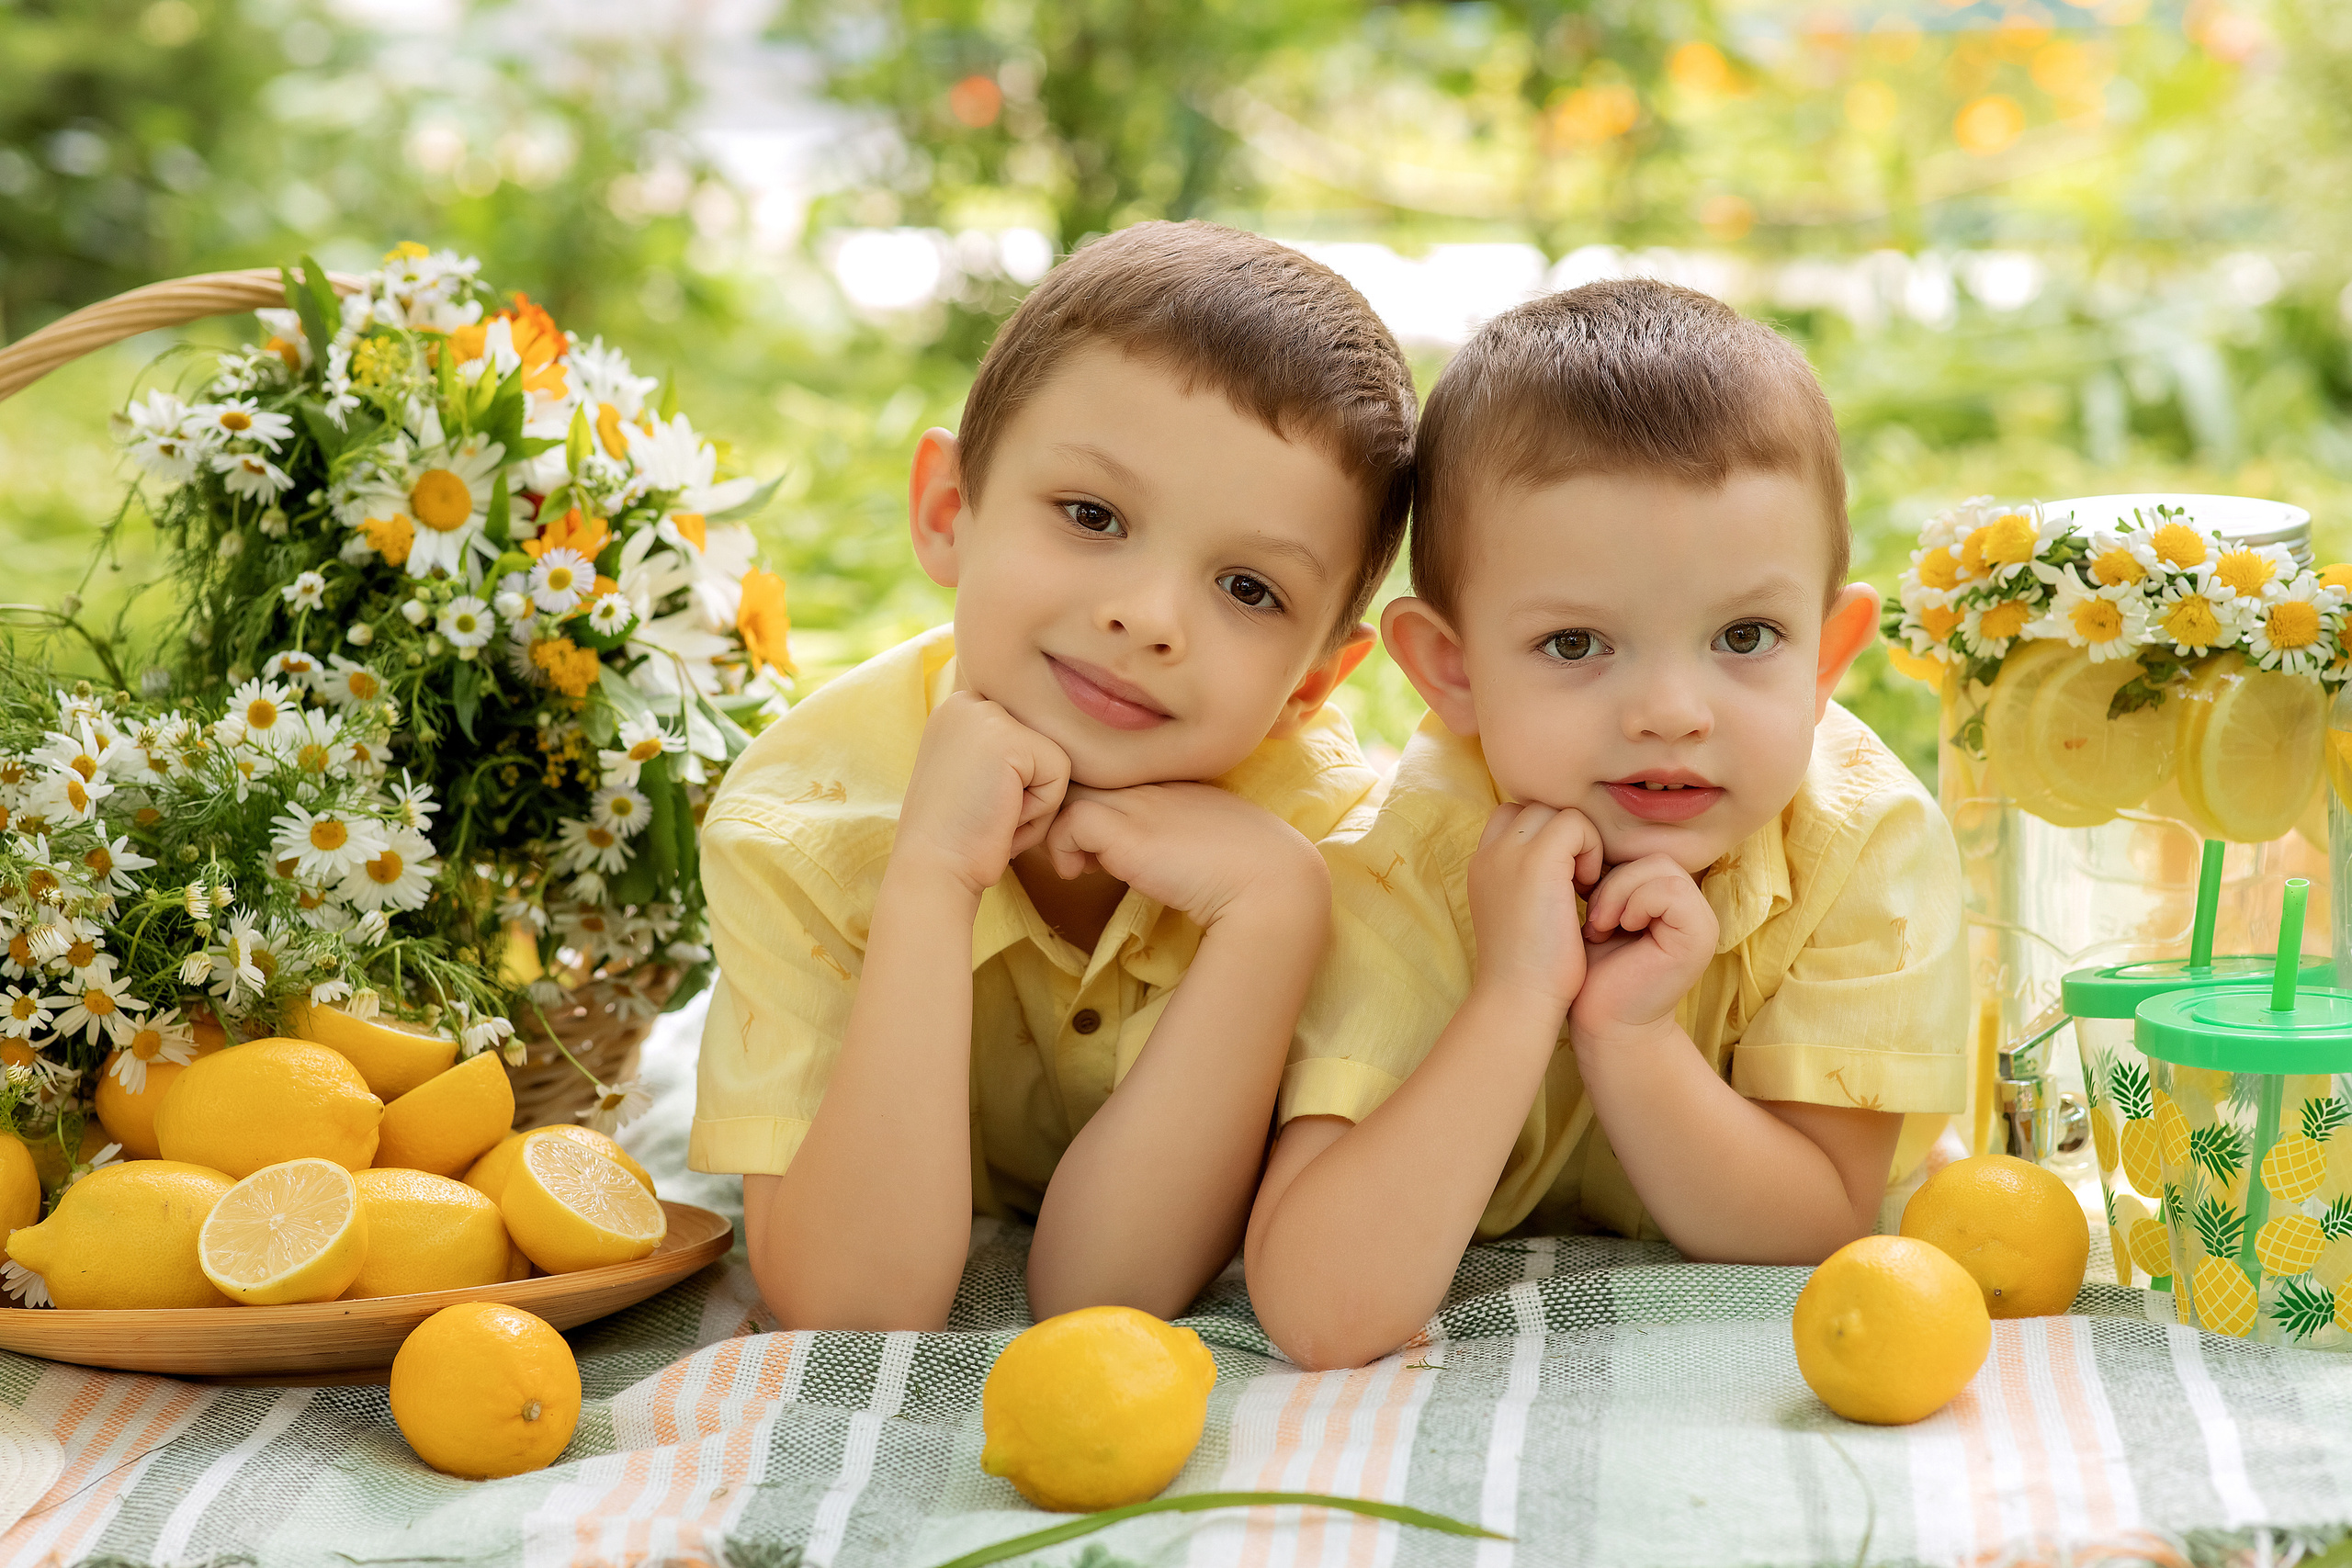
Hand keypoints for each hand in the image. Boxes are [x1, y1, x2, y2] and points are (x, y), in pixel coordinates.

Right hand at [892, 690, 1070, 899]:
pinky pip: (1060, 773)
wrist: (932, 871)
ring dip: (1035, 802)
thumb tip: (1041, 739)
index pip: (1025, 737)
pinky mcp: (1008, 740)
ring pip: (1053, 759)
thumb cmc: (956, 837)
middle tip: (985, 814)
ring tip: (994, 817)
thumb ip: (1000, 752)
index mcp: (958, 708)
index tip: (976, 804)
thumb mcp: (972, 776)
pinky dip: (1040, 810)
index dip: (1014, 783)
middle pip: (1040, 745)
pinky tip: (1002, 819)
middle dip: (1025, 791)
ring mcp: (985, 715)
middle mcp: (967, 701)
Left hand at [1041, 783, 1323, 927]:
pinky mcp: (1124, 828)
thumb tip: (1143, 856)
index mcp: (1175, 777)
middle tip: (1075, 850)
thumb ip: (1173, 834)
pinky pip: (1066, 821)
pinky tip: (1080, 874)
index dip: (1096, 799)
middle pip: (1083, 770)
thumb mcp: (1208, 839)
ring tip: (1077, 862)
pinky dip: (1062, 850)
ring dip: (1061, 828)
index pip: (1115, 770)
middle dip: (1068, 806)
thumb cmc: (1250, 871)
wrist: (1272, 883)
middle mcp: (1152, 778)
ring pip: (1068, 789)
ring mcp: (1137, 798)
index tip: (1097, 842)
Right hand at [1465, 803, 1604, 1013]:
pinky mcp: (1537, 860)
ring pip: (1557, 811)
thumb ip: (1528, 883)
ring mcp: (1509, 853)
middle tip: (1578, 882)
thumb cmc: (1528, 971)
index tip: (1562, 878)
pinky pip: (1575, 823)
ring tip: (1583, 886)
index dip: (1544, 838)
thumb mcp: (1519, 915)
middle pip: (1537, 808)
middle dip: (1565, 837)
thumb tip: (1565, 863)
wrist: (1518, 999)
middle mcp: (1489, 853)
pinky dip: (1591, 850)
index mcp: (1482, 866)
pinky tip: (1588, 889)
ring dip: (1580, 841)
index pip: (1512, 817)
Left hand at [1569, 855, 1717, 1049]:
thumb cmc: (1592, 970)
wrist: (1601, 1022)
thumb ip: (1609, 876)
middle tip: (1593, 917)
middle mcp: (1692, 906)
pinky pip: (1669, 890)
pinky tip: (1618, 930)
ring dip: (1619, 892)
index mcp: (1670, 898)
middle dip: (1613, 880)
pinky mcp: (1700, 934)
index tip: (1587, 904)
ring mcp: (1702, 920)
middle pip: (1654, 855)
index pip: (1644, 853)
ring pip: (1660, 868)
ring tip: (1601, 925)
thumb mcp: (1599, 910)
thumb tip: (1587, 833)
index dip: (1609, 870)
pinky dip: (1635, 904)